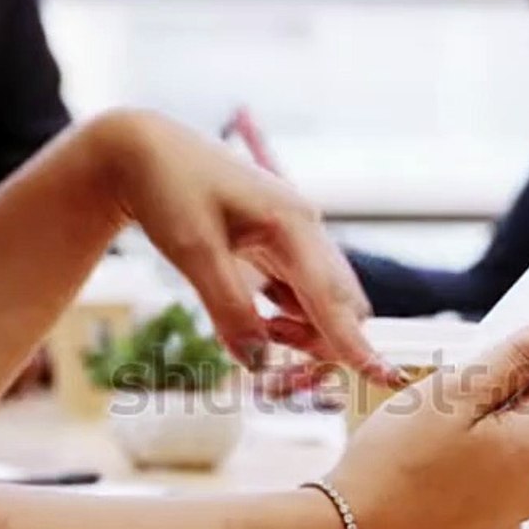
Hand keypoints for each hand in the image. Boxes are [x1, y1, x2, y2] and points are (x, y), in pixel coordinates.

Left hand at [88, 111, 400, 383]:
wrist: (143, 152)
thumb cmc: (168, 190)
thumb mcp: (193, 252)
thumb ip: (230, 309)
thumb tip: (258, 361)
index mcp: (295, 225)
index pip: (334, 298)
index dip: (356, 343)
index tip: (384, 377)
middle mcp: (307, 230)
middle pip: (343, 306)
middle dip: (322, 346)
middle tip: (273, 373)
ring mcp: (297, 237)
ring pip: (325, 304)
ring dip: (302, 334)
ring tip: (254, 333)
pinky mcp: (280, 246)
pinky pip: (302, 295)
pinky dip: (287, 320)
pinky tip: (257, 320)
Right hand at [324, 303, 528, 528]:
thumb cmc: (393, 463)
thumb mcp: (452, 394)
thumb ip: (517, 358)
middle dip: (510, 397)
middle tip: (466, 379)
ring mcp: (509, 526)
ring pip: (506, 465)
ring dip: (483, 444)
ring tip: (426, 440)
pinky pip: (483, 503)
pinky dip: (464, 485)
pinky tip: (426, 481)